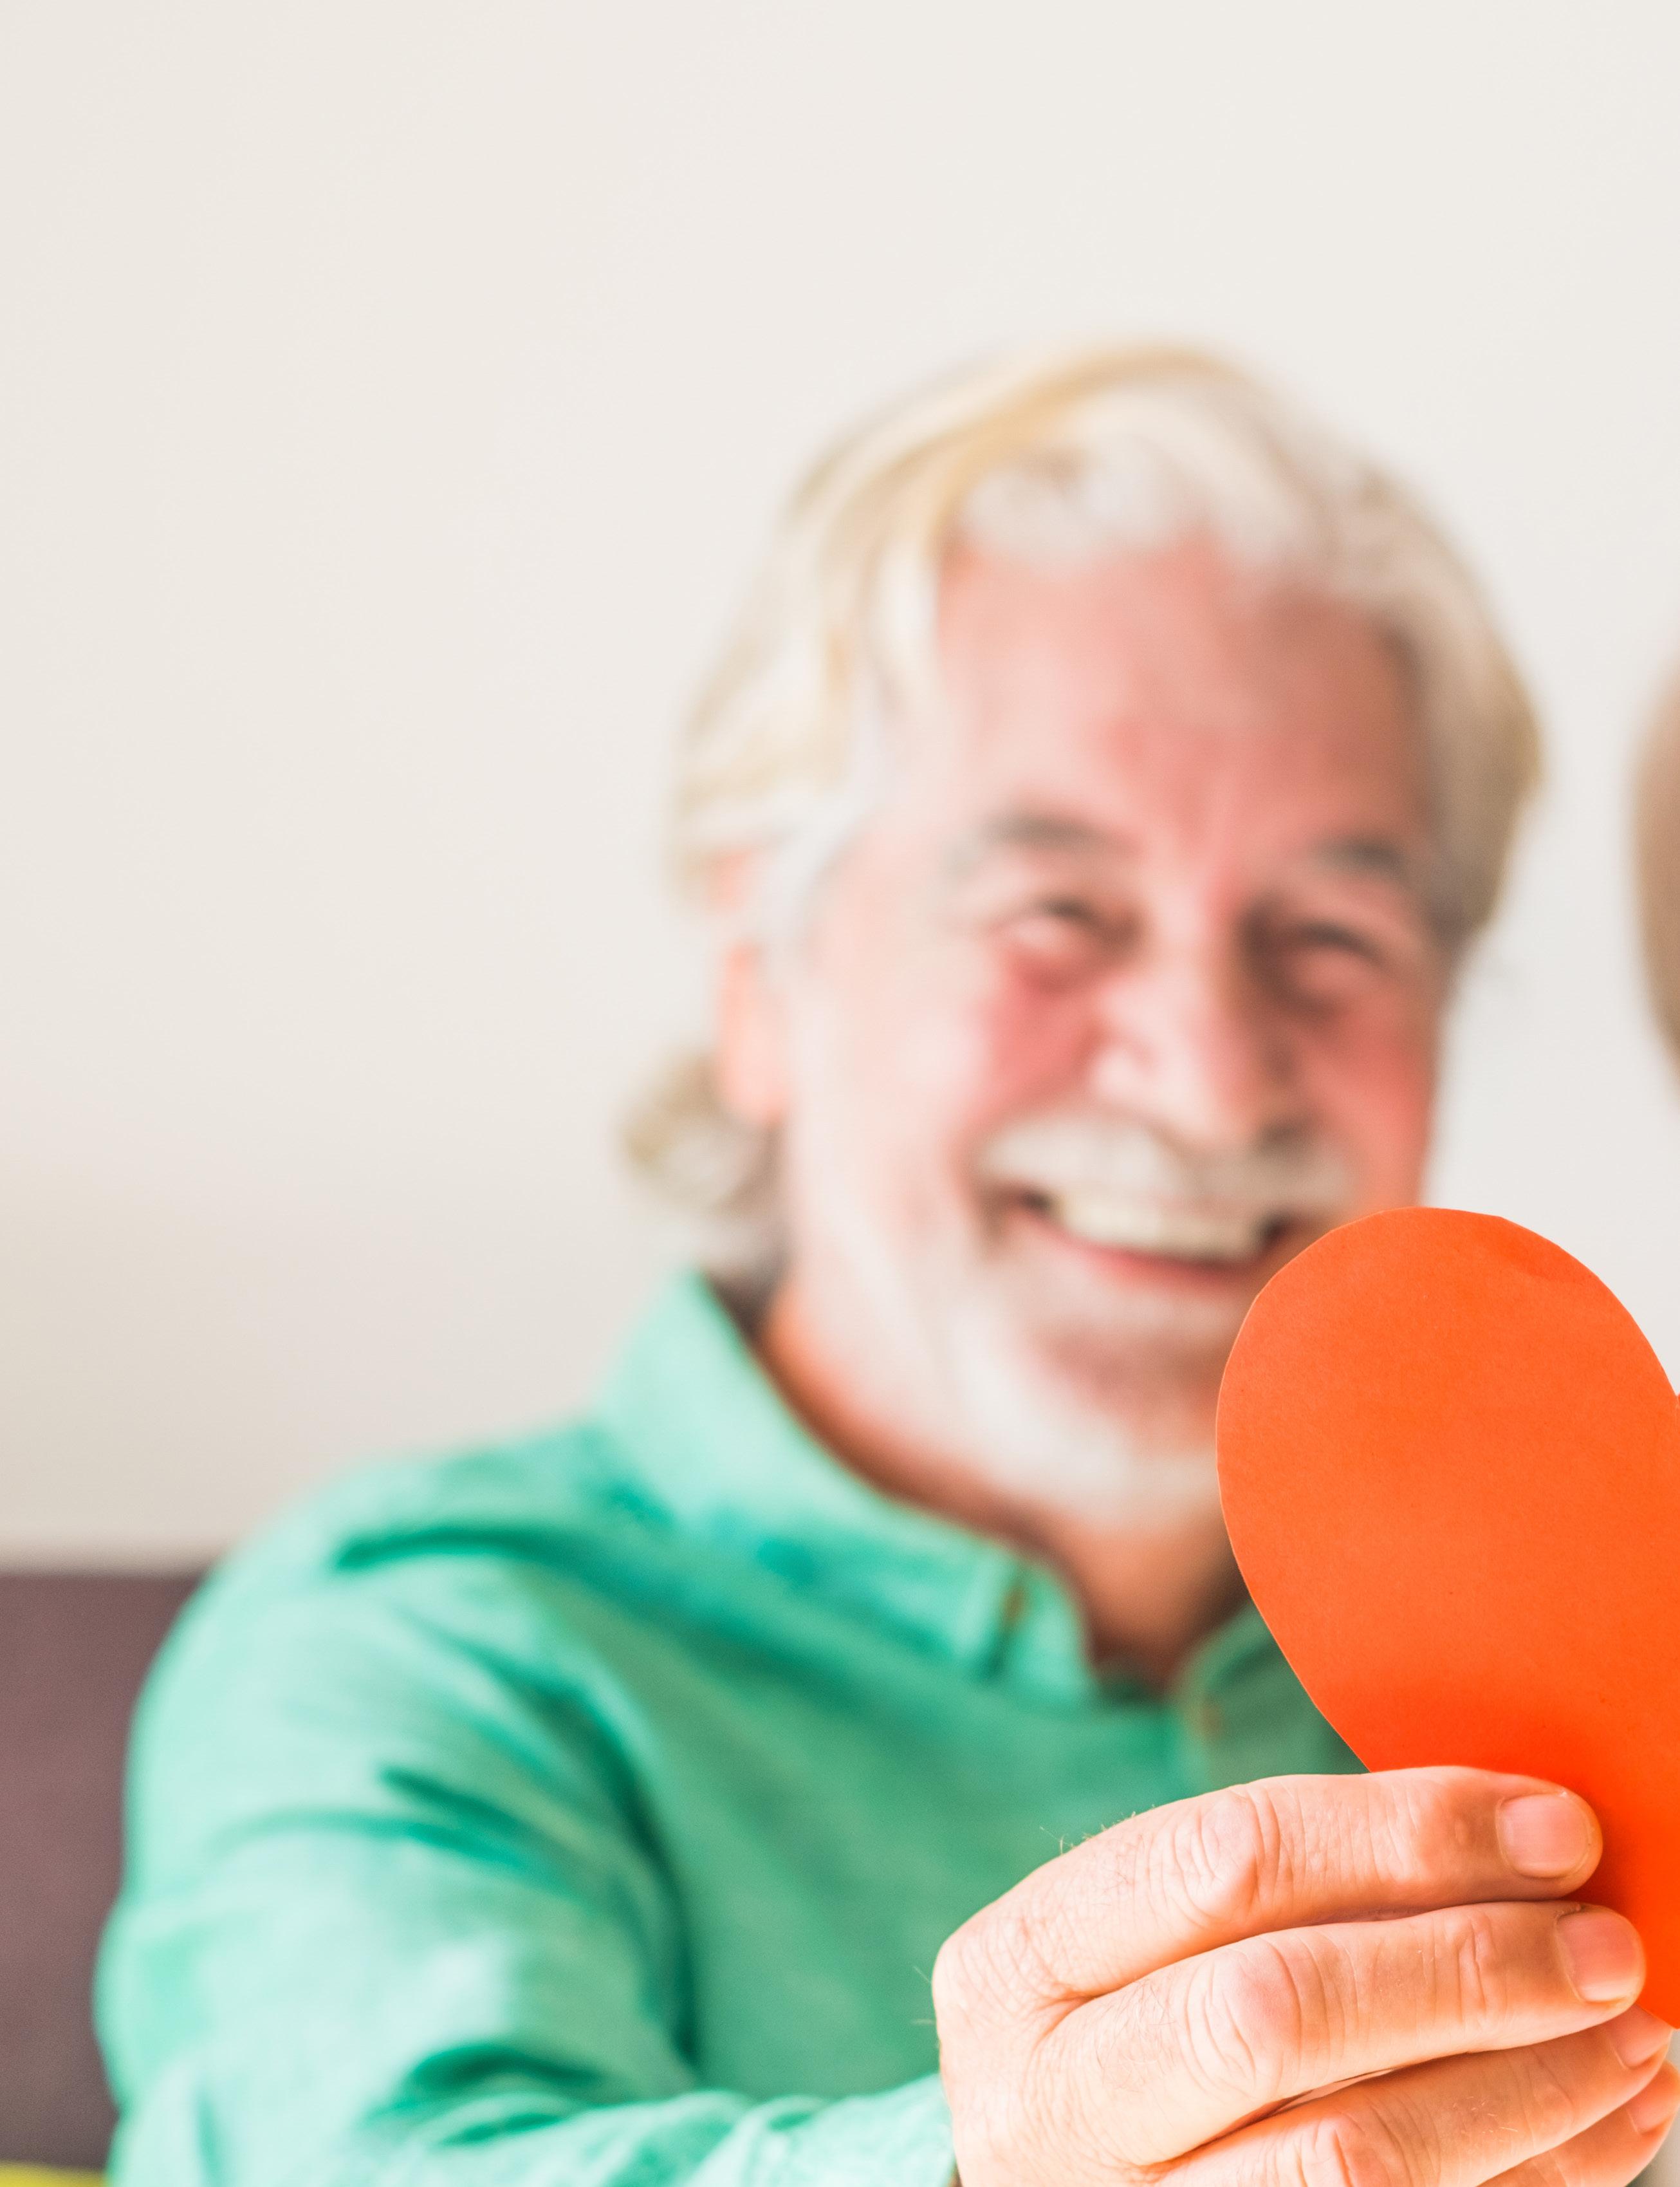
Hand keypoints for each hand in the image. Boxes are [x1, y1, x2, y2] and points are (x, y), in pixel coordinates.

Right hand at [933, 1768, 1678, 2185]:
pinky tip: (1606, 2118)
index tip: (1551, 1828)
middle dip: (1466, 1968)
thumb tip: (1514, 1833)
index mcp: (1019, 1965)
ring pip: (1353, 2159)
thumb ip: (1279, 1883)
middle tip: (1606, 1943)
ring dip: (1523, 2092)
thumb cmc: (1120, 2026)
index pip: (1222, 1861)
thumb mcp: (1136, 1941)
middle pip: (1277, 2012)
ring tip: (1633, 2033)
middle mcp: (1051, 2102)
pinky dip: (1531, 2175)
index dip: (1403, 1834)